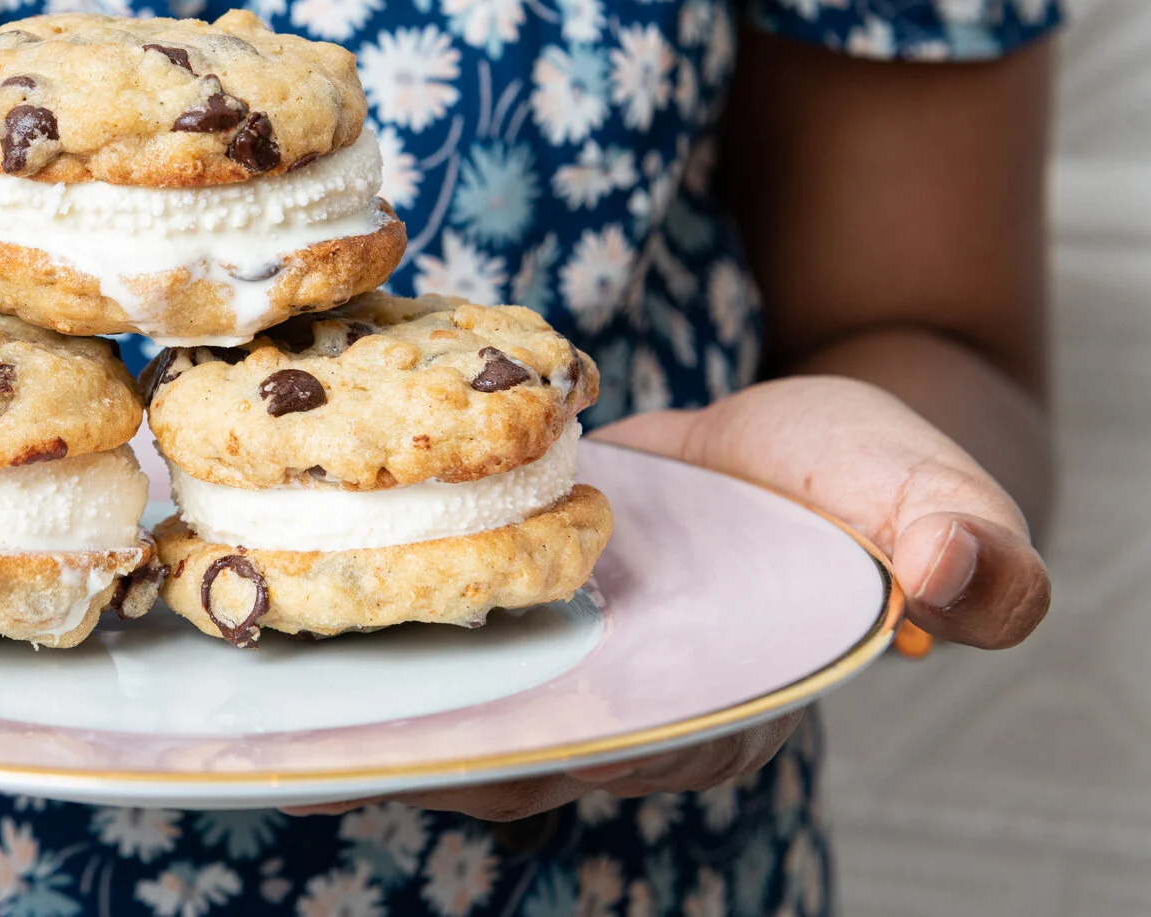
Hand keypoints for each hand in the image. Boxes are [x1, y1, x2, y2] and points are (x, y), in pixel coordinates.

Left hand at [289, 374, 1050, 820]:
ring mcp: (560, 661)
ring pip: (446, 698)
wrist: (812, 449)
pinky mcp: (511, 603)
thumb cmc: (878, 486)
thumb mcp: (936, 499)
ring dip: (357, 694)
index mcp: (720, 707)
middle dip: (399, 746)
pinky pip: (431, 627)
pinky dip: (360, 616)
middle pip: (500, 746)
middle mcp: (621, 706)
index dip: (530, 754)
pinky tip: (270, 586)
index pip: (616, 751)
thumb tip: (955, 583)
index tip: (434, 751)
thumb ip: (963, 545)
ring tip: (240, 678)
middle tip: (287, 737)